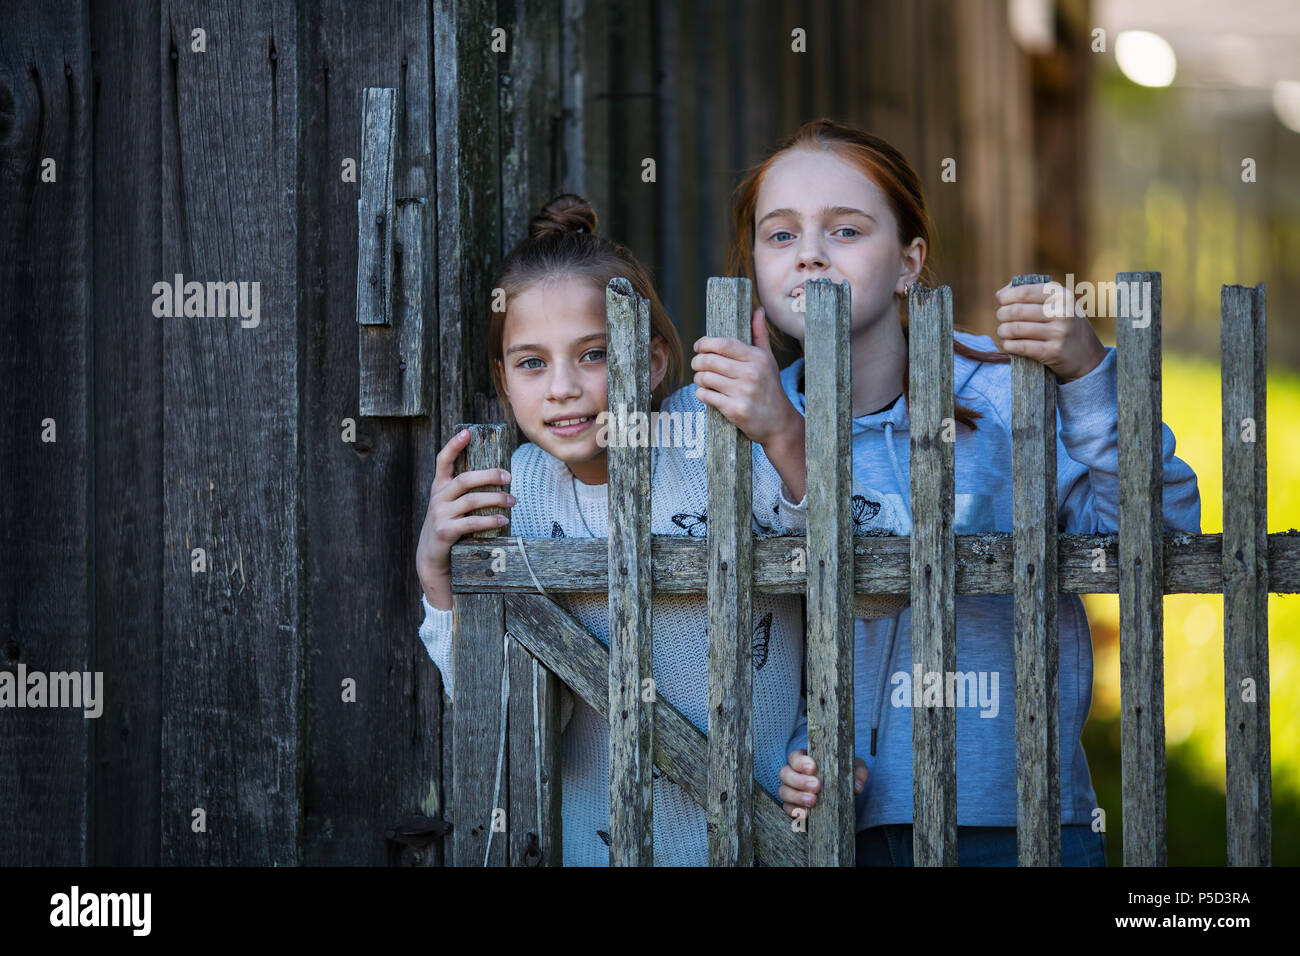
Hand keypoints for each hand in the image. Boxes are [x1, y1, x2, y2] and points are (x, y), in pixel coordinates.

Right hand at [415, 428, 515, 609]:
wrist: (432, 558)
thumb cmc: (449, 527)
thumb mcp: (452, 506)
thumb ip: (466, 492)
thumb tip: (499, 476)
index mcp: (439, 487)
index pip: (443, 461)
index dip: (454, 445)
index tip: (467, 432)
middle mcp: (437, 498)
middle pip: (465, 479)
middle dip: (489, 475)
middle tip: (509, 477)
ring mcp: (439, 515)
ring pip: (471, 500)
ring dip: (496, 499)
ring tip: (513, 501)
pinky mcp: (445, 532)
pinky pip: (471, 522)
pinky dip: (490, 520)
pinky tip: (503, 520)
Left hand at [691, 307, 800, 446]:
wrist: (779, 423)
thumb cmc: (770, 388)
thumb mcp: (768, 360)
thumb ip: (760, 335)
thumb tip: (758, 310)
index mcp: (757, 358)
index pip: (722, 344)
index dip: (704, 343)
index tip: (699, 347)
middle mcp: (751, 374)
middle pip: (709, 361)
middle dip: (697, 362)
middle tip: (697, 364)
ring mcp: (743, 393)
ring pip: (704, 378)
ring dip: (699, 379)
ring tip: (703, 380)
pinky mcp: (735, 410)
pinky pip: (706, 396)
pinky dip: (702, 394)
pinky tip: (708, 394)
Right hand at [777, 749, 867, 818]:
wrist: (843, 798)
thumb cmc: (844, 777)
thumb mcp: (854, 770)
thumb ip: (858, 773)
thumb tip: (857, 786)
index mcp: (805, 761)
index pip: (795, 757)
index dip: (800, 762)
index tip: (813, 768)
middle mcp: (794, 775)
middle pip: (785, 773)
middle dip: (799, 780)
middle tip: (817, 786)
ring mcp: (791, 791)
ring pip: (784, 791)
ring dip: (797, 797)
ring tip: (813, 801)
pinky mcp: (793, 808)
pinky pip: (787, 809)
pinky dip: (795, 811)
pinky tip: (807, 814)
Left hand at [994, 279, 1106, 382]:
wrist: (1088, 356)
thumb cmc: (1066, 326)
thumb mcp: (1060, 304)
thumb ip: (1034, 294)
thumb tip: (1001, 293)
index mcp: (1062, 296)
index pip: (1024, 292)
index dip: (1006, 296)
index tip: (1001, 301)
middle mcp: (1062, 312)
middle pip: (1016, 311)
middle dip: (1002, 315)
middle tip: (1001, 319)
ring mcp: (1059, 332)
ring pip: (1015, 329)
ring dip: (1002, 331)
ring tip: (1003, 332)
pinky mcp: (1054, 351)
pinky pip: (1021, 347)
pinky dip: (1008, 345)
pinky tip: (1007, 344)